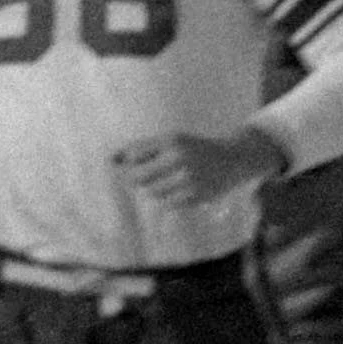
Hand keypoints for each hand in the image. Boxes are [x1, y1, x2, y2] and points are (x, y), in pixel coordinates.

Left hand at [114, 128, 285, 212]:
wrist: (233, 159)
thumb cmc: (192, 150)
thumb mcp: (170, 141)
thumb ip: (140, 149)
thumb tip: (109, 159)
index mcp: (172, 139)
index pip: (133, 156)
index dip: (126, 163)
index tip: (130, 164)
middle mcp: (179, 157)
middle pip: (136, 177)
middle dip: (135, 179)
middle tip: (151, 175)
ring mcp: (187, 178)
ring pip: (151, 192)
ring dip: (155, 188)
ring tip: (172, 179)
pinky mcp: (194, 196)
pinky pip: (166, 203)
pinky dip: (169, 198)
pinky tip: (182, 189)